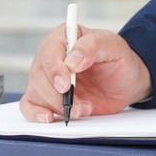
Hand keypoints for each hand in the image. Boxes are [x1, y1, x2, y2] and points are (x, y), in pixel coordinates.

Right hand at [19, 22, 152, 122]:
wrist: (126, 82)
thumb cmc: (118, 60)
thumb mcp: (113, 47)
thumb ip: (93, 47)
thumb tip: (71, 60)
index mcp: (65, 36)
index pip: (50, 50)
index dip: (55, 69)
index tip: (65, 85)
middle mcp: (51, 56)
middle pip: (39, 74)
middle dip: (58, 94)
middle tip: (80, 105)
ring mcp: (46, 77)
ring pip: (35, 91)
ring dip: (57, 106)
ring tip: (82, 110)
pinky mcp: (46, 97)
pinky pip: (30, 105)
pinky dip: (35, 114)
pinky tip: (48, 118)